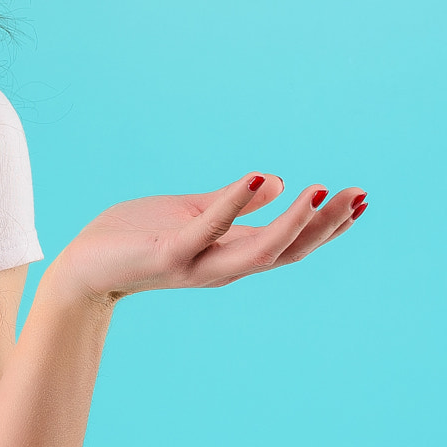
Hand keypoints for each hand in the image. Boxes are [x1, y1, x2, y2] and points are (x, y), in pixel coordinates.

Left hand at [45, 174, 366, 304]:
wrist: (84, 266)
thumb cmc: (135, 238)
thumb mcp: (193, 214)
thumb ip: (233, 203)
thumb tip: (277, 181)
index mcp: (230, 254)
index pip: (290, 244)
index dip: (327, 226)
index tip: (361, 199)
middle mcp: (222, 267)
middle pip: (287, 252)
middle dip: (325, 226)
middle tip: (359, 195)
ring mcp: (197, 265)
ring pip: (259, 251)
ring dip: (293, 224)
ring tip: (321, 192)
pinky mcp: (169, 255)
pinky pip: (208, 230)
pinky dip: (234, 205)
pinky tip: (259, 179)